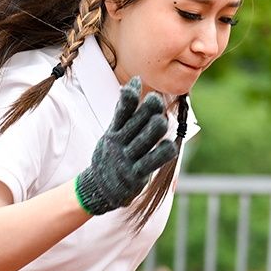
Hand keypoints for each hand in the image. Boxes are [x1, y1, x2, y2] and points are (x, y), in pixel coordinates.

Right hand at [74, 77, 175, 215]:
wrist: (99, 188)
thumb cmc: (112, 156)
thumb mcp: (112, 132)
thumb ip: (124, 111)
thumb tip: (135, 81)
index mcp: (113, 132)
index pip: (122, 109)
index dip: (130, 95)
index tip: (138, 82)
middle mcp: (119, 143)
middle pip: (137, 121)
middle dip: (149, 108)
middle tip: (157, 100)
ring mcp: (127, 159)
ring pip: (146, 138)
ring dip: (156, 127)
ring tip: (162, 121)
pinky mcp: (135, 175)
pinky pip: (152, 161)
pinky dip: (163, 152)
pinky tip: (170, 146)